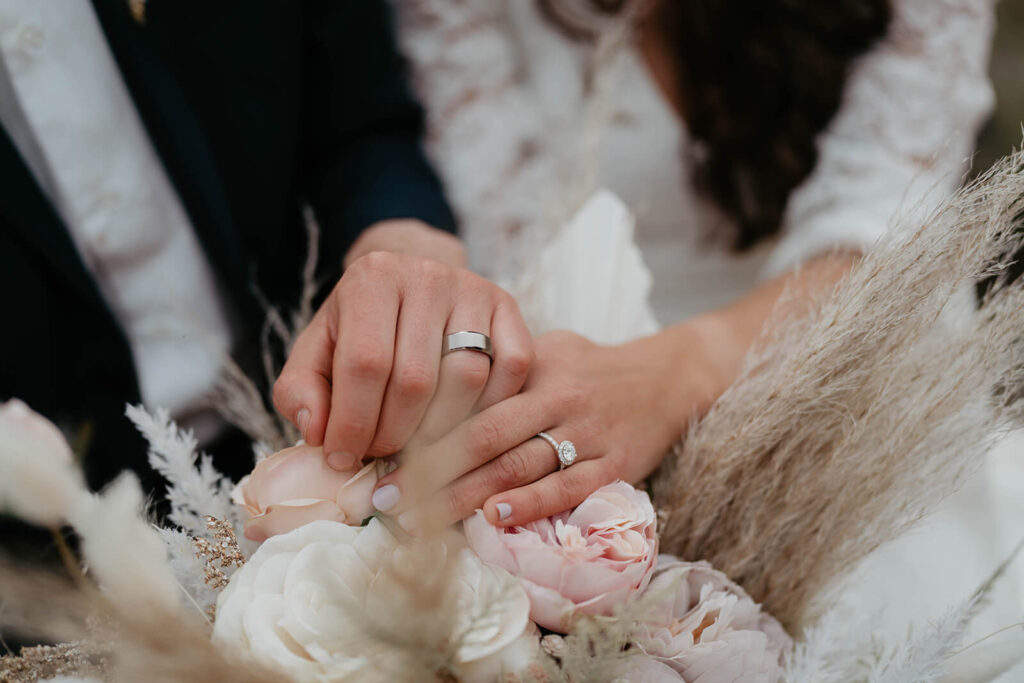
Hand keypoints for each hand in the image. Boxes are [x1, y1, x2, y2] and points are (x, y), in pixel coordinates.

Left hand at [273, 220, 532, 470]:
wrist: (408, 288)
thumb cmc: (358, 331)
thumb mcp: (315, 354)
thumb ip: (300, 393)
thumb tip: (319, 432)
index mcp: (372, 277)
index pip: (365, 363)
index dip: (353, 422)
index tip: (343, 457)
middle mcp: (427, 275)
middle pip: (416, 379)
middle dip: (394, 435)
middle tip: (380, 457)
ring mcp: (473, 289)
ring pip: (466, 379)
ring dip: (440, 432)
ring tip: (415, 450)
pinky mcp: (507, 307)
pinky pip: (511, 369)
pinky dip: (488, 409)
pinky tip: (459, 426)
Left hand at [371, 323, 727, 531]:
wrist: (667, 379)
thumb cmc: (592, 367)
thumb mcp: (547, 349)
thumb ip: (498, 371)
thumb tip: (432, 391)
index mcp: (533, 366)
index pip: (470, 397)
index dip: (422, 429)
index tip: (381, 455)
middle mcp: (558, 396)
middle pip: (485, 436)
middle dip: (429, 471)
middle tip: (386, 500)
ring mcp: (587, 432)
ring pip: (519, 465)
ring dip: (466, 496)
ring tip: (421, 519)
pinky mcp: (613, 464)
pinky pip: (567, 487)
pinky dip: (531, 503)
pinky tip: (495, 516)